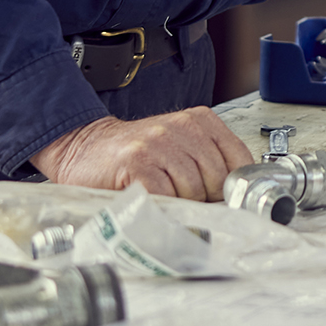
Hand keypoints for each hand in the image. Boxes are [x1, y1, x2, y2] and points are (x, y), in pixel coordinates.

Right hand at [30, 107, 252, 199]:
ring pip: (193, 190)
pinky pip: (166, 196)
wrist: (86, 148)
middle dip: (204, 198)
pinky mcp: (136, 162)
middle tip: (182, 196)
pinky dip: (161, 205)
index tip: (221, 199)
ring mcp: (158, 143)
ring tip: (162, 193)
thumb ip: (209, 163)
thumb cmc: (137, 154)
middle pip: (218, 179)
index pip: (239, 159)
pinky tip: (149, 197)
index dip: (232, 187)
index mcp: (200, 120)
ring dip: (179, 202)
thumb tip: (237, 199)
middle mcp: (182, 127)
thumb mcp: (181, 147)